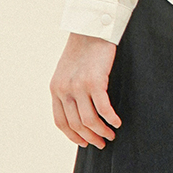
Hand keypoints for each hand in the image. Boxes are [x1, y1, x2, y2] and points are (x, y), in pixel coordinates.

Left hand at [50, 32, 121, 148]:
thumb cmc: (84, 51)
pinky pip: (103, 109)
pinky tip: (117, 122)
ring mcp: (78, 86)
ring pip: (89, 121)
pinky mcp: (94, 82)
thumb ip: (70, 91)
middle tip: (102, 142)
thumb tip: (80, 114)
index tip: (85, 143)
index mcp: (56, 89)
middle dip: (90, 138)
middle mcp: (64, 90)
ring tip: (111, 134)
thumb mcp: (69, 72)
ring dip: (102, 131)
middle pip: (76, 125)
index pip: (61, 122)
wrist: (91, 29)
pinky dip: (111, 119)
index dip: (73, 136)